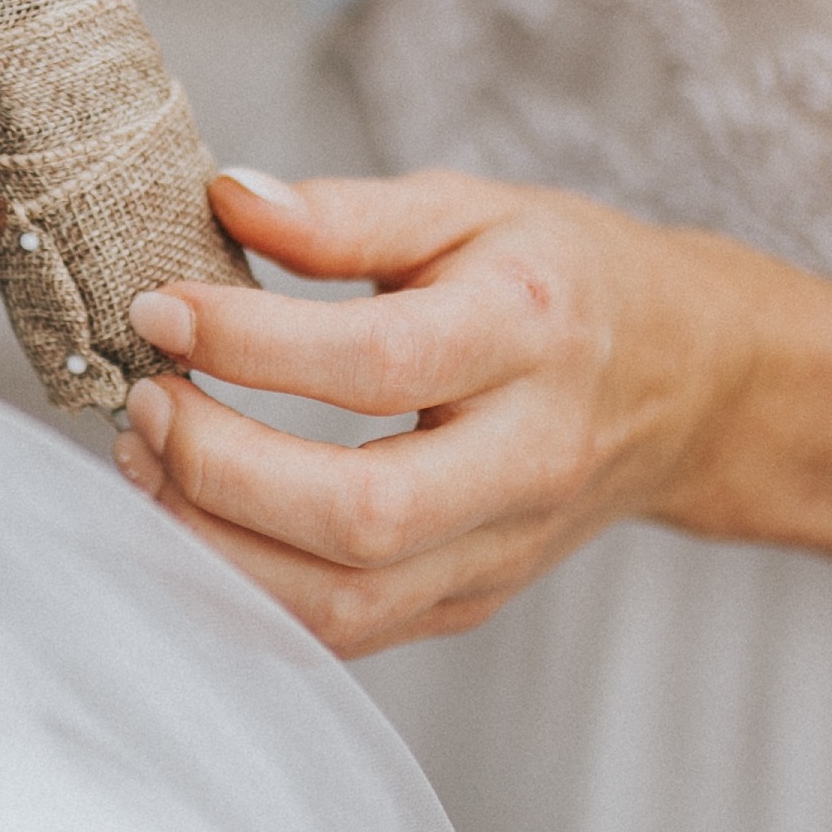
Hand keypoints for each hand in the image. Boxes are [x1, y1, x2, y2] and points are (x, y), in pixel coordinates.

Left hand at [107, 169, 781, 657]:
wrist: (688, 382)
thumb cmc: (562, 281)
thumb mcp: (472, 209)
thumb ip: (346, 212)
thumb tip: (228, 198)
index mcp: (531, 334)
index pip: (379, 361)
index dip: (250, 342)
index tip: (160, 307)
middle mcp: (527, 458)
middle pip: (361, 513)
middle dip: (219, 467)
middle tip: (144, 400)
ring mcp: (502, 549)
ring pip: (345, 601)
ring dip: (216, 545)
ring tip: (148, 464)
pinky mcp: (471, 602)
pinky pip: (345, 633)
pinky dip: (246, 591)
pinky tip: (191, 521)